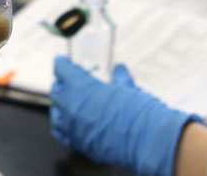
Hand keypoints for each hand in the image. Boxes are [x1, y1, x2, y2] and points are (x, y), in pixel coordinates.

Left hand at [50, 56, 198, 175]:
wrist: (150, 143)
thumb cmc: (140, 111)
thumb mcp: (128, 88)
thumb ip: (119, 78)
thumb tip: (119, 69)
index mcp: (80, 86)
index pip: (61, 69)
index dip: (63, 64)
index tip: (64, 62)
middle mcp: (71, 105)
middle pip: (57, 91)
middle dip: (63, 85)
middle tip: (71, 83)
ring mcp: (72, 126)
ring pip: (57, 112)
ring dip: (62, 106)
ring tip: (72, 103)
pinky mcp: (78, 143)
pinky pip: (62, 133)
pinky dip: (65, 126)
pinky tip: (72, 124)